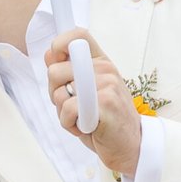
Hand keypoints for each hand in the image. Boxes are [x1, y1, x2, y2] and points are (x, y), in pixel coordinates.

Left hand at [45, 27, 142, 176]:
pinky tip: (84, 127)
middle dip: (54, 93)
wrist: (131, 145)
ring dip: (62, 112)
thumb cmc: (106, 120)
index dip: (59, 45)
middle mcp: (105, 69)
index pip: (78, 36)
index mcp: (101, 62)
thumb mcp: (87, 92)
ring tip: (80, 118)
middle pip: (55, 70)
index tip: (55, 62)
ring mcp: (106, 84)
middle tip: (70, 106)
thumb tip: (49, 55)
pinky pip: (68, 109)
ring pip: (58, 92)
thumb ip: (69, 73)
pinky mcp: (105, 103)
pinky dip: (69, 124)